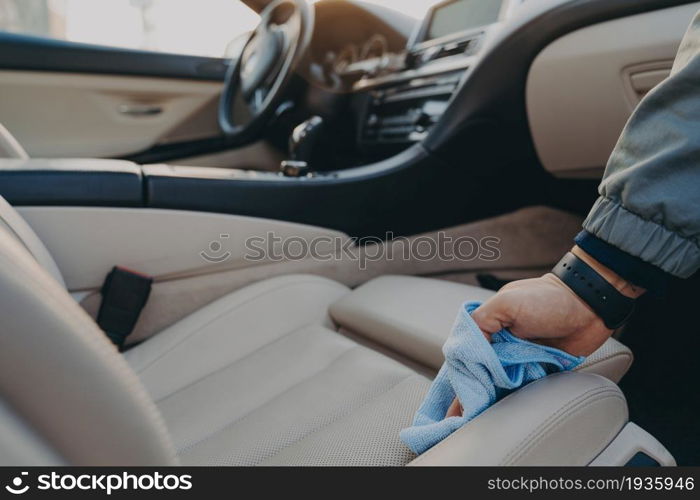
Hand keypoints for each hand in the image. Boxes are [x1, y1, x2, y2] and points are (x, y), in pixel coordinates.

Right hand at [443, 246, 644, 418]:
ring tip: (478, 419)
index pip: (467, 354)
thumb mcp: (506, 303)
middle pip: (481, 373)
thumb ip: (481, 323)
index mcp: (489, 327)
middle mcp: (501, 344)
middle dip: (473, 392)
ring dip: (492, 398)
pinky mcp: (538, 370)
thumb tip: (469, 352)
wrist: (590, 307)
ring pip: (500, 383)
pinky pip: (523, 388)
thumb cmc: (548, 299)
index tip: (459, 394)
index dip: (462, 374)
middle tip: (463, 415)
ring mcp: (519, 359)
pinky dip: (514, 399)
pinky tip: (500, 414)